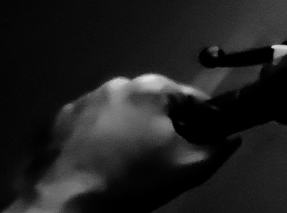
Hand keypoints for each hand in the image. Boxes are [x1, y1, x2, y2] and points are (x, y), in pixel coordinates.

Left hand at [8, 75, 239, 212]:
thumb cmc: (132, 181)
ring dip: (126, 128)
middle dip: (160, 123)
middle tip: (161, 155)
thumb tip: (230, 138)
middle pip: (152, 101)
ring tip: (127, 160)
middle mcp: (116, 85)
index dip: (202, 118)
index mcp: (151, 89)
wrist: (66, 202)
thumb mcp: (188, 169)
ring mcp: (81, 101)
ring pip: (118, 111)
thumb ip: (217, 148)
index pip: (190, 96)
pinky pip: (87, 125)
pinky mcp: (55, 121)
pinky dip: (96, 138)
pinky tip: (99, 162)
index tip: (201, 139)